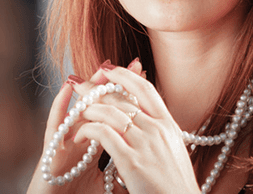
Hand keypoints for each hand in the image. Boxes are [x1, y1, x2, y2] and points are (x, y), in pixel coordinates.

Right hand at [26, 61, 142, 193]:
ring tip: (103, 69)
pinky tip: (66, 89)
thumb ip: (120, 172)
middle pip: (101, 107)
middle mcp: (81, 140)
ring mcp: (65, 144)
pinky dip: (60, 107)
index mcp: (96, 148)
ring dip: (91, 89)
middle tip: (133, 65)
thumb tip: (145, 170)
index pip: (117, 116)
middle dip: (116, 86)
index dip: (131, 97)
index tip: (147, 77)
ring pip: (79, 110)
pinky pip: (54, 126)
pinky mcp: (49, 152)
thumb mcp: (107, 185)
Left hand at [72, 63, 201, 193]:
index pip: (145, 89)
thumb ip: (159, 131)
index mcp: (168, 125)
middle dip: (95, 90)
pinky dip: (87, 130)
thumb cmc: (176, 185)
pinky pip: (103, 134)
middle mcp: (157, 129)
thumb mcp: (173, 149)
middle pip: (121, 99)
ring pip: (109, 113)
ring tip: (76, 112)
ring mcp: (145, 144)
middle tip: (79, 84)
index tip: (107, 69)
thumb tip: (144, 117)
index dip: (123, 75)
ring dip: (88, 109)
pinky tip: (78, 135)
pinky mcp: (132, 161)